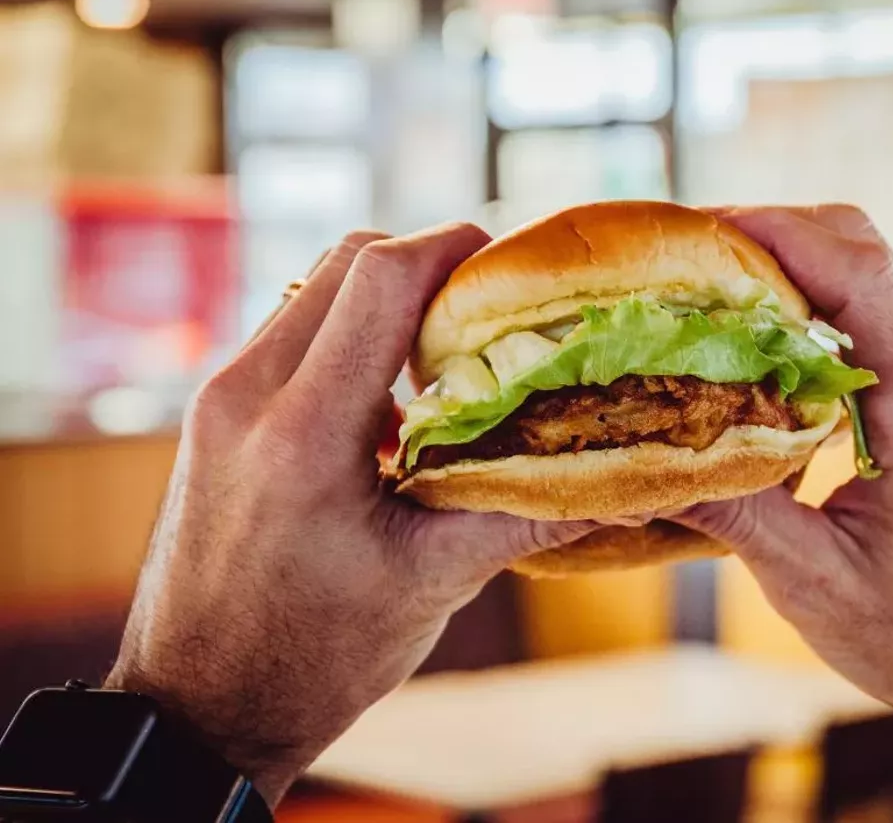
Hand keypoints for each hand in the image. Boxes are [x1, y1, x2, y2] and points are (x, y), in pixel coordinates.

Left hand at [106, 226, 597, 805]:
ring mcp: (219, 400)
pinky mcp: (213, 416)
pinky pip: (290, 336)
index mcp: (303, 433)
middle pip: (346, 263)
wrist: (198, 707)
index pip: (381, 277)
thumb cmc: (313, 658)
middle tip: (491, 313)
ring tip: (449, 360)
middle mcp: (246, 395)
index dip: (454, 248)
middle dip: (428, 267)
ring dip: (387, 303)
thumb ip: (530, 514)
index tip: (511, 265)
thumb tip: (630, 483)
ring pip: (315, 293)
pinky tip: (394, 405)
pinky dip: (349, 338)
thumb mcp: (433, 584)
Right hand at [671, 205, 892, 736]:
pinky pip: (883, 311)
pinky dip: (819, 305)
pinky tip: (764, 344)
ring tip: (713, 299)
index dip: (775, 234)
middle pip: (866, 250)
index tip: (696, 235)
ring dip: (794, 267)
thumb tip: (642, 459)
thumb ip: (732, 511)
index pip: (859, 275)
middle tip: (686, 267)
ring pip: (874, 272)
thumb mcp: (816, 586)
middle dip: (772, 238)